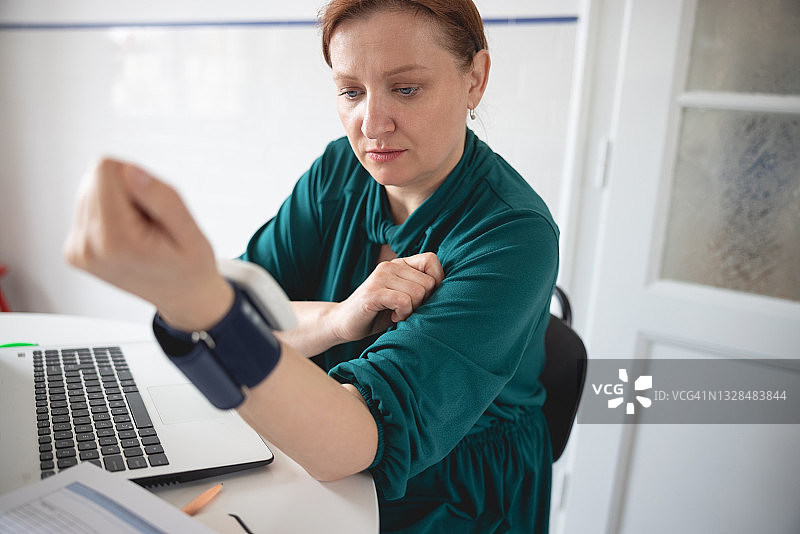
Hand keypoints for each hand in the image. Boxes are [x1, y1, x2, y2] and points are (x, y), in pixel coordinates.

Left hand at [63, 158, 232, 330]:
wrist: (180, 296)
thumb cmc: (189, 266)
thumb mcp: (190, 233)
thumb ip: (163, 199)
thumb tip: (130, 170)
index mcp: (116, 241)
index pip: (106, 170)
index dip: (137, 178)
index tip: (154, 207)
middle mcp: (88, 246)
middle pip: (97, 178)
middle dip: (128, 191)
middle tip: (151, 221)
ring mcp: (77, 251)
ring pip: (91, 189)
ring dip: (120, 202)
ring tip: (142, 231)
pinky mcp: (73, 251)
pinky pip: (88, 207)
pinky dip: (111, 215)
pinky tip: (130, 237)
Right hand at [329, 252, 444, 341]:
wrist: (344, 323)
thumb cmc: (379, 313)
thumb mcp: (404, 297)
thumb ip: (421, 288)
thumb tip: (452, 290)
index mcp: (400, 264)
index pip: (432, 260)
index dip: (436, 282)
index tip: (424, 299)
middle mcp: (390, 266)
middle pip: (428, 282)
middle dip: (423, 302)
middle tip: (407, 310)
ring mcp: (380, 277)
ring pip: (418, 293)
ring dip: (411, 310)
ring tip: (397, 314)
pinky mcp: (373, 293)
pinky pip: (403, 301)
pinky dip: (402, 314)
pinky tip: (392, 317)